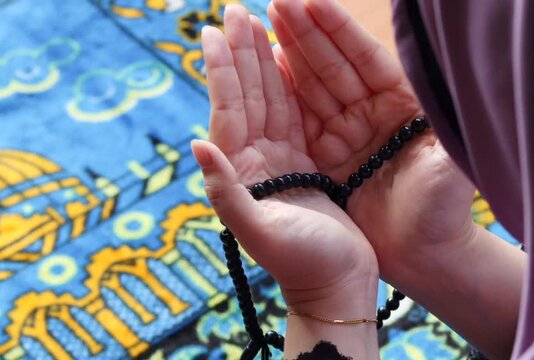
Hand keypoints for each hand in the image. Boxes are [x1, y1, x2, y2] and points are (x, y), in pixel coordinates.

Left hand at [192, 5, 377, 308]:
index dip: (222, 71)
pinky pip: (295, 116)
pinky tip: (285, 64)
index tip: (214, 31)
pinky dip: (290, 88)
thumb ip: (227, 192)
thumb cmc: (304, 265)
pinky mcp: (306, 165)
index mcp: (243, 172)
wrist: (336, 287)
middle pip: (248, 97)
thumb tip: (196, 144)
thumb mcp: (262, 232)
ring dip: (262, 64)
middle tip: (235, 11)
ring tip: (256, 26)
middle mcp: (257, 162)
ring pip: (271, 101)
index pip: (229, 111)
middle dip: (241, 54)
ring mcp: (281, 161)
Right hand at [267, 0, 476, 283]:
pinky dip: (285, 96)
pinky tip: (268, 71)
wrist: (425, 257)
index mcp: (402, 106)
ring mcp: (350, 134)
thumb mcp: (453, 166)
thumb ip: (449, 125)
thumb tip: (450, 71)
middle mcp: (374, 114)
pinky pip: (304, 120)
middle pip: (334, 67)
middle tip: (275, 4)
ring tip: (261, 28)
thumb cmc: (445, 213)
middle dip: (306, 34)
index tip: (310, 1)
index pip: (366, 57)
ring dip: (290, 58)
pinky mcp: (331, 158)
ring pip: (315, 88)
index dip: (339, 30)